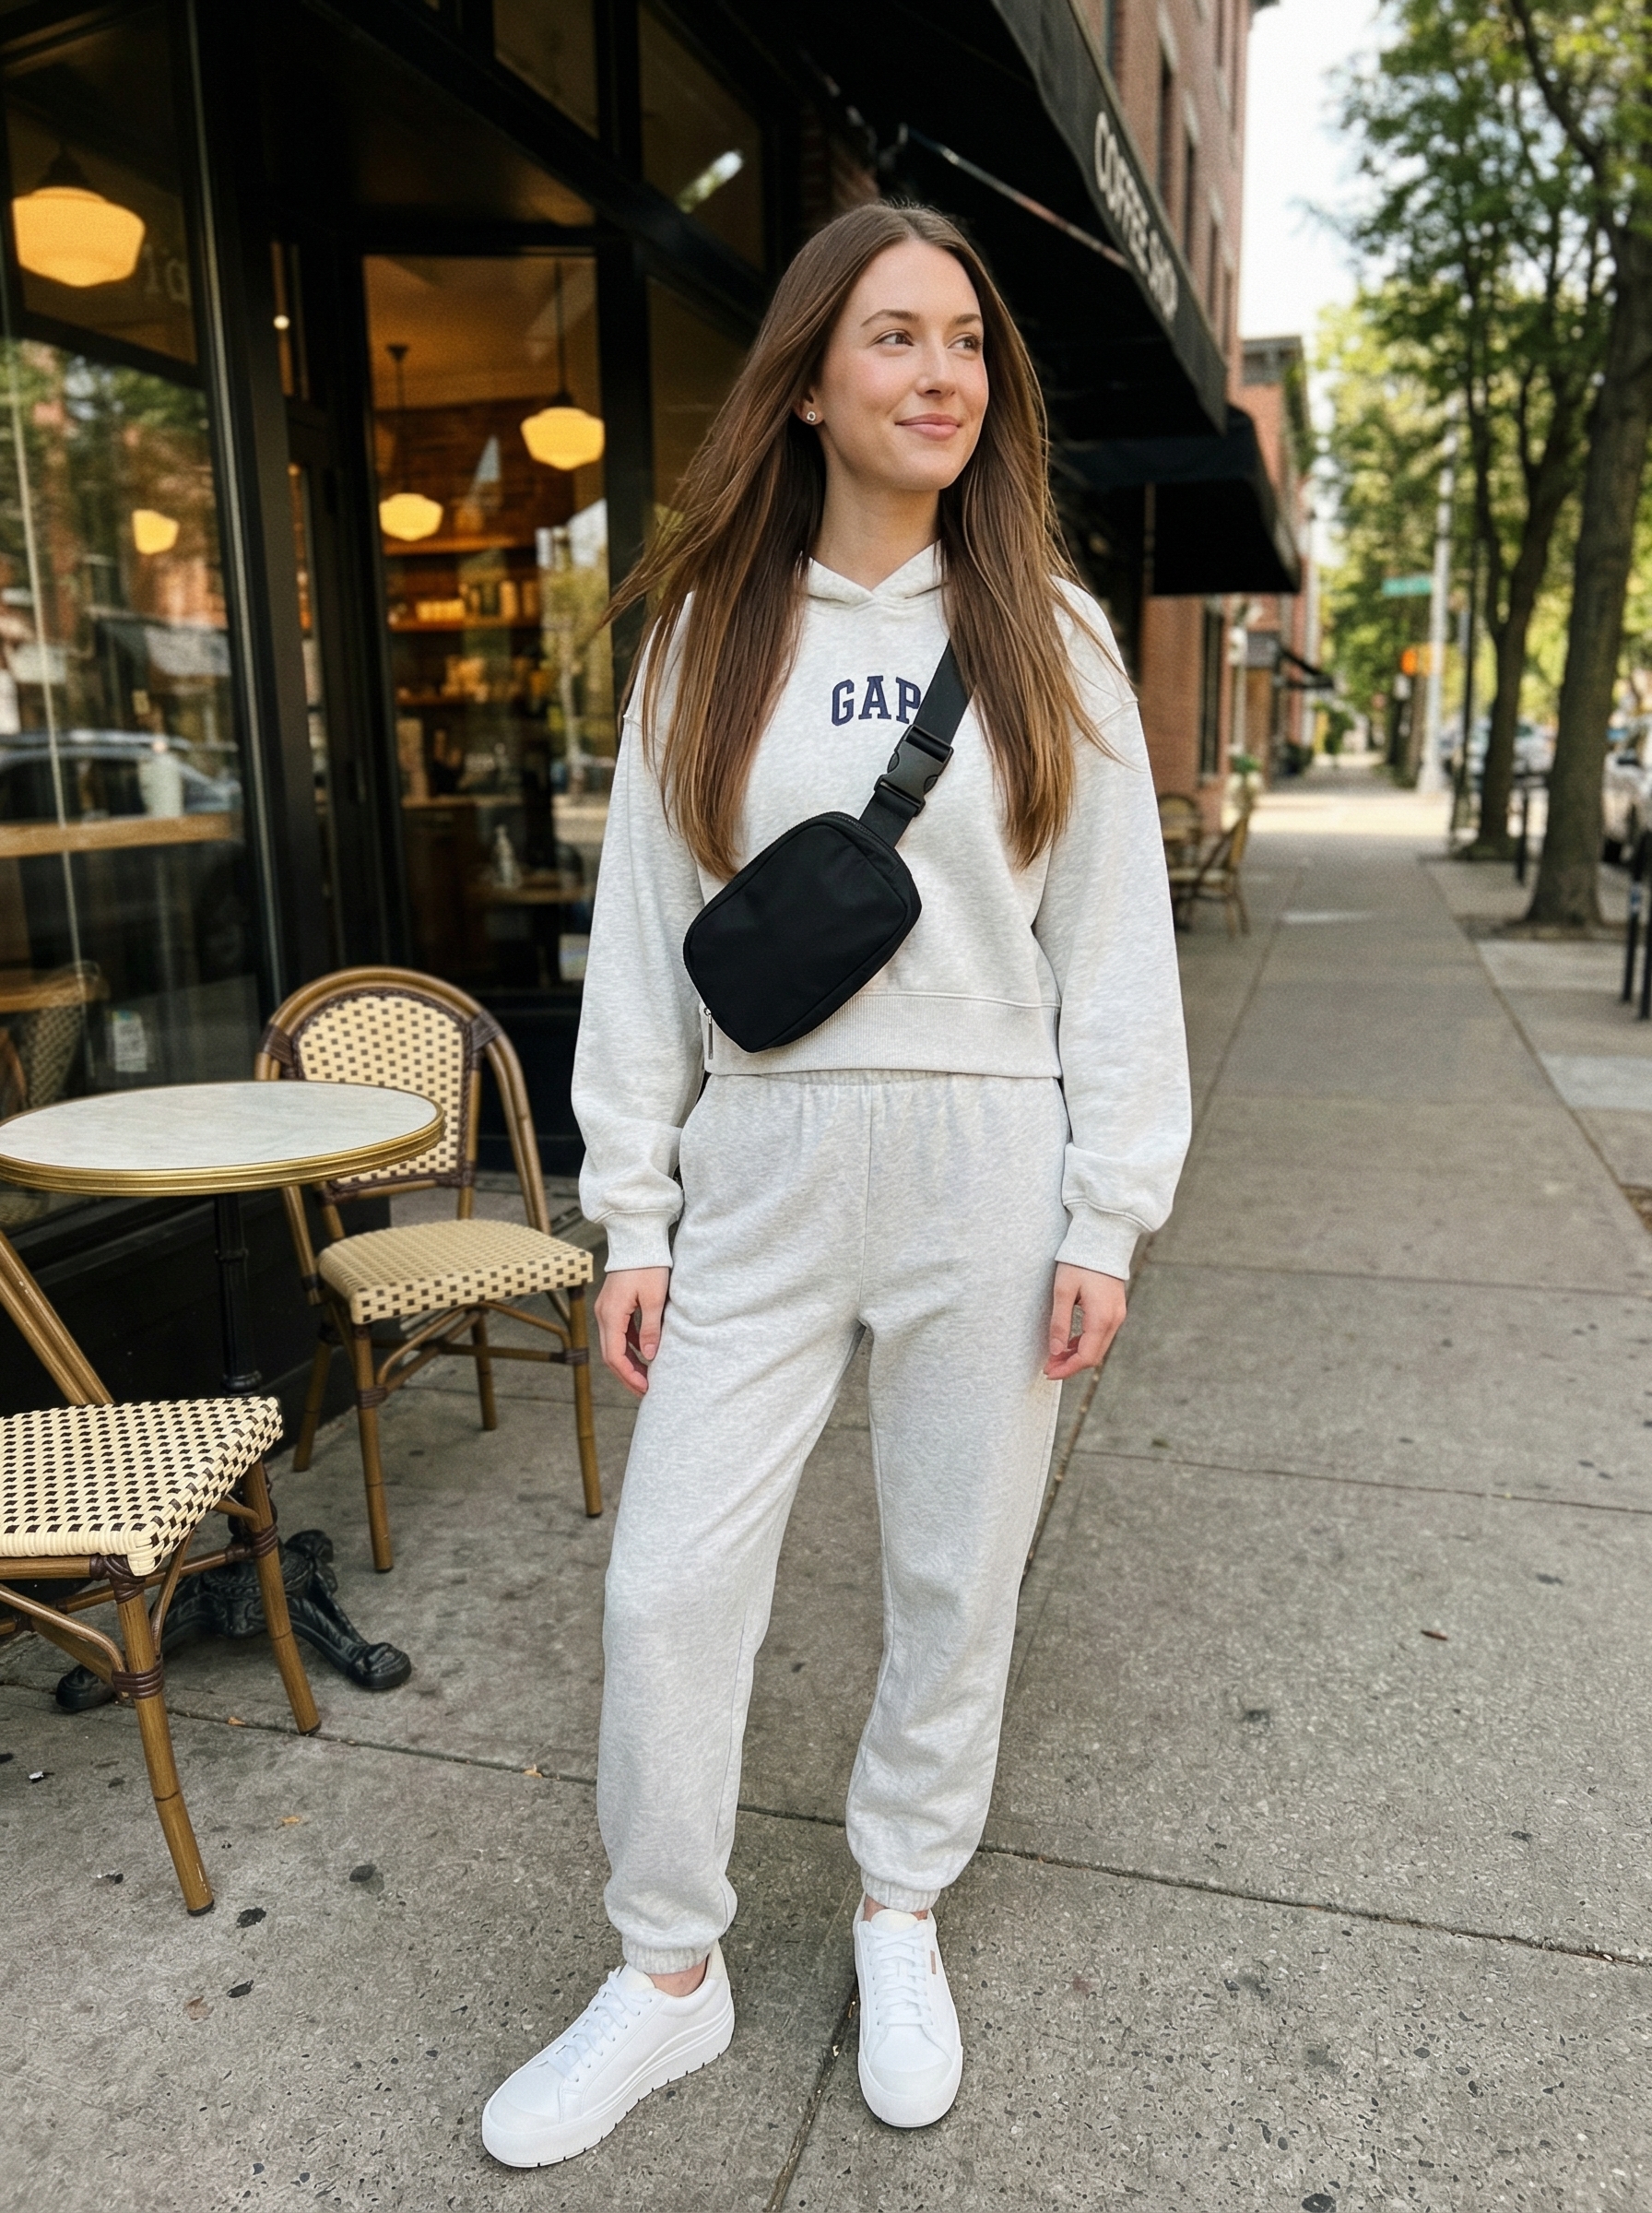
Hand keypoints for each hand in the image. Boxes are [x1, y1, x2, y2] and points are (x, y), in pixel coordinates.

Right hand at [595, 1266, 670, 1397]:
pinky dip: (629, 1348)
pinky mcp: (613, 1306)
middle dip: (627, 1375)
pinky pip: (618, 1334)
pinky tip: (644, 1355)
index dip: (629, 1376)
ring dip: (628, 1363)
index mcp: (611, 1315)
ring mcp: (606, 1310)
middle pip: (611, 1355)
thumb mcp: (654, 1299)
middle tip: (645, 1390)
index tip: (645, 1388)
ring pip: (613, 1346)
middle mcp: (603, 1314)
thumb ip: (650, 1329)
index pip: (615, 1356)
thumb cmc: (649, 1266)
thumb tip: (649, 1357)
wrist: (638, 1240)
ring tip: (646, 1377)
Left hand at [1044, 1263, 1125, 1380]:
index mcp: (1101, 1317)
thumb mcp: (1063, 1291)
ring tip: (1054, 1356)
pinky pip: (1100, 1335)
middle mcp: (1114, 1320)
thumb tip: (1055, 1352)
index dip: (1067, 1369)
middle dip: (1070, 1365)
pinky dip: (1084, 1343)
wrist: (1102, 1239)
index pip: (1086, 1356)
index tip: (1048, 1373)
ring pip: (1098, 1347)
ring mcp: (1117, 1315)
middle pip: (1093, 1356)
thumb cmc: (1079, 1261)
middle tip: (1048, 1367)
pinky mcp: (1114, 1310)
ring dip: (1077, 1355)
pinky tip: (1068, 1343)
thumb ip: (1059, 1323)